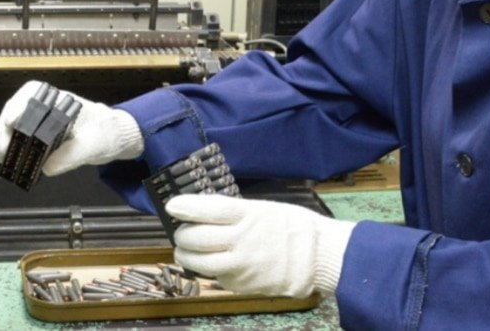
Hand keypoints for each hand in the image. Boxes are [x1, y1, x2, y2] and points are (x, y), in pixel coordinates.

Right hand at [0, 81, 143, 174]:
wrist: (113, 137)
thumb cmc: (105, 132)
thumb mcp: (93, 145)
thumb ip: (71, 155)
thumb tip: (48, 167)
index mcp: (61, 101)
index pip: (32, 93)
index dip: (18, 106)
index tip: (12, 122)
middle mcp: (48, 105)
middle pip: (17, 108)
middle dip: (5, 129)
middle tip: (3, 151)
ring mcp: (42, 118)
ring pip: (14, 121)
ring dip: (5, 138)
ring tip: (3, 158)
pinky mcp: (41, 131)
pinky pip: (20, 135)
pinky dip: (12, 146)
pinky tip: (11, 159)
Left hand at [166, 194, 355, 297]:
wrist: (317, 257)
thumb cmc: (292, 227)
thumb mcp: (264, 210)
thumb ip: (235, 213)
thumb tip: (204, 213)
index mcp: (249, 215)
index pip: (210, 209)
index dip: (188, 207)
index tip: (171, 205)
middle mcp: (242, 240)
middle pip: (197, 237)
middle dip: (182, 234)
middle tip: (181, 232)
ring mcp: (241, 264)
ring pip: (200, 262)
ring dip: (186, 256)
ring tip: (184, 251)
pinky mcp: (242, 284)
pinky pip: (216, 277)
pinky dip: (208, 270)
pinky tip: (213, 263)